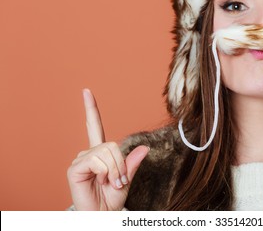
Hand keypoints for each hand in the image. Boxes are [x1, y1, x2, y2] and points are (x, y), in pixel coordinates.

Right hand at [67, 89, 148, 209]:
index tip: (86, 91)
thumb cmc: (111, 198)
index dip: (91, 108)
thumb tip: (145, 147)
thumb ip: (133, 163)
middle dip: (121, 164)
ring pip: (106, 152)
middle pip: (112, 145)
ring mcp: (81, 159)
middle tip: (118, 181)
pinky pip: (97, 160)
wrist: (102, 214)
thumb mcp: (127, 179)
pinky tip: (100, 181)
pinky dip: (106, 171)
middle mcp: (89, 152)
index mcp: (100, 152)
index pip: (94, 126)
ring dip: (115, 170)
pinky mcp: (75, 168)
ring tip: (110, 182)